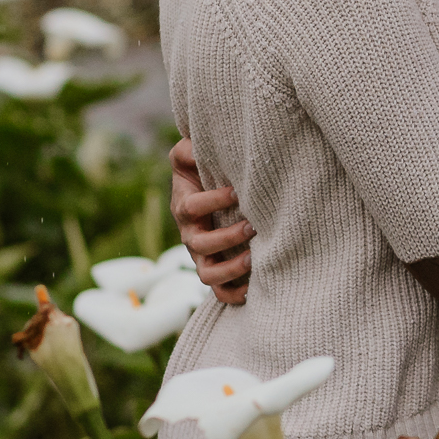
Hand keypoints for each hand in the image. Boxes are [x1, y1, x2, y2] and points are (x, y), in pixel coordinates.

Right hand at [168, 135, 252, 303]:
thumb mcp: (188, 156)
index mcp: (184, 207)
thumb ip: (188, 149)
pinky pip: (219, 292)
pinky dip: (233, 294)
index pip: (191, 208)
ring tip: (254, 257)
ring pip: (207, 274)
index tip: (236, 191)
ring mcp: (202, 257)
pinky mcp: (216, 272)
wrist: (211, 195)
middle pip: (198, 244)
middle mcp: (191, 235)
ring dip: (230, 269)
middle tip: (252, 225)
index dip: (212, 201)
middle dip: (225, 238)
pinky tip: (254, 287)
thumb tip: (195, 143)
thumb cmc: (203, 172)